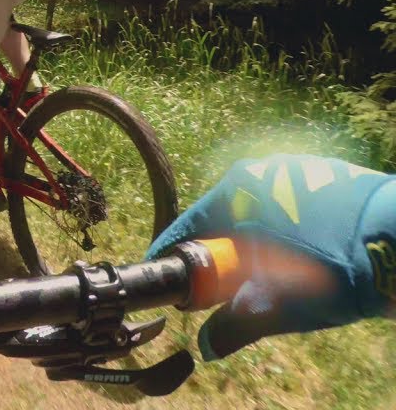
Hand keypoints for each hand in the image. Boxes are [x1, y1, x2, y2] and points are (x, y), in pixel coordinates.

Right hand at [146, 155, 395, 359]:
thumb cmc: (336, 272)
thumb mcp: (281, 308)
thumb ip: (238, 325)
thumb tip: (208, 345)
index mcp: (234, 196)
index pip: (189, 229)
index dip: (178, 258)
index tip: (177, 282)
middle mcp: (257, 172)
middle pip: (222, 217)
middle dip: (222, 251)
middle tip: (231, 284)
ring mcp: (292, 167)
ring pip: (257, 207)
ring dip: (257, 236)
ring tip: (276, 269)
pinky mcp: (324, 170)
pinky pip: (288, 200)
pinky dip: (288, 224)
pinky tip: (308, 250)